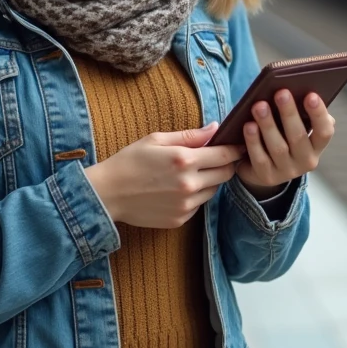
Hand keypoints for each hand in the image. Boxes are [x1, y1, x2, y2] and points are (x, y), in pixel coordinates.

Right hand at [83, 123, 244, 228]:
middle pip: (225, 174)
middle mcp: (189, 184)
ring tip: (192, 172)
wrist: (107, 194)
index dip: (235, 149)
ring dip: (210, 181)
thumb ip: (190, 135)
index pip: (224, 155)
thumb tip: (215, 128)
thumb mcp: (156, 139)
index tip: (239, 146)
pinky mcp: (180, 219)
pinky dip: (195, 196)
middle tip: (217, 158)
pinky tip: (177, 189)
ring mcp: (185, 204)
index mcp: (184, 160)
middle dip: (226, 164)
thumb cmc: (129, 161)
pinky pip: (198, 205)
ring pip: (213, 191)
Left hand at [236, 91, 335, 197]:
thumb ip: (299, 112)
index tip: (311, 95)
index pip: (324, 132)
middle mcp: (306, 161)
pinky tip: (248, 126)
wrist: (263, 167)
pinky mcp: (267, 177)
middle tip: (280, 93)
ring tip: (259, 106)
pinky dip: (254, 141)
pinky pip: (260, 158)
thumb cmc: (281, 135)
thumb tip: (298, 88)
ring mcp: (287, 171)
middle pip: (298, 136)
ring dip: (268, 125)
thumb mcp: (293, 126)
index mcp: (316, 146)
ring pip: (278, 147)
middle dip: (289, 113)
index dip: (319, 114)